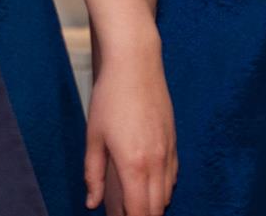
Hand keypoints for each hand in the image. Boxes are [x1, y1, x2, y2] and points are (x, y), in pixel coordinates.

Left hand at [82, 41, 176, 214]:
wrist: (136, 65)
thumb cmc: (110, 98)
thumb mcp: (93, 136)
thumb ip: (93, 173)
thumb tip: (91, 203)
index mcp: (133, 165)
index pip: (139, 211)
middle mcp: (156, 163)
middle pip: (157, 209)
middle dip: (143, 215)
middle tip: (126, 212)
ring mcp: (168, 153)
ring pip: (167, 194)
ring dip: (154, 204)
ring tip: (136, 203)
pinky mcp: (174, 142)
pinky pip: (173, 176)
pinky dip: (163, 188)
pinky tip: (150, 184)